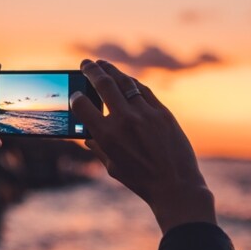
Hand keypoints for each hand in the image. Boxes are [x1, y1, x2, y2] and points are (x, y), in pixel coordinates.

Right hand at [70, 59, 215, 233]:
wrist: (175, 185)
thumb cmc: (141, 181)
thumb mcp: (112, 167)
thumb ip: (99, 149)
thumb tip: (88, 138)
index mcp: (106, 136)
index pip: (83, 106)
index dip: (76, 97)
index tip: (75, 94)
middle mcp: (124, 120)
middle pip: (103, 84)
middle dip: (91, 70)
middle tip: (85, 63)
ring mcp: (145, 113)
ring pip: (125, 82)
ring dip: (111, 71)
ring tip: (103, 65)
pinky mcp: (163, 112)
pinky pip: (143, 91)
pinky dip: (132, 83)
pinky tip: (126, 79)